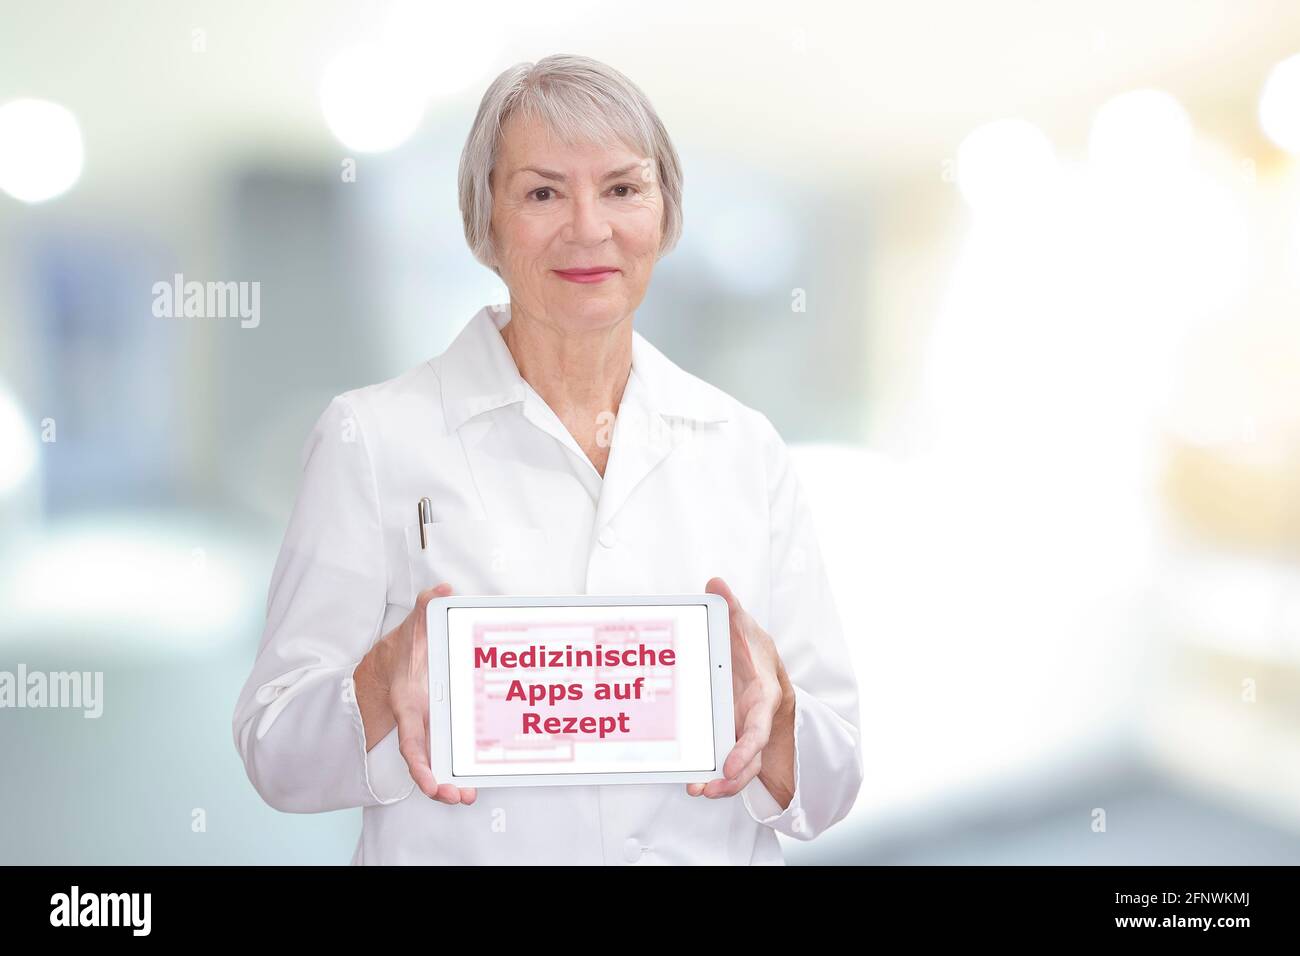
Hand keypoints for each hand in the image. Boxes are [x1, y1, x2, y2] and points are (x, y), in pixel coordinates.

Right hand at [356, 582, 476, 805]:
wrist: (391, 661)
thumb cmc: (405, 647)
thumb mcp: (413, 625)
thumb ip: (424, 607)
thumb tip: (441, 589)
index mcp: (408, 703)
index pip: (410, 739)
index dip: (419, 764)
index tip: (429, 784)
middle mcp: (416, 721)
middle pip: (423, 759)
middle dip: (436, 783)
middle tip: (457, 797)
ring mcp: (427, 728)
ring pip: (435, 761)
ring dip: (448, 782)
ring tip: (467, 797)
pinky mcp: (440, 728)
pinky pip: (447, 752)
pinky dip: (457, 767)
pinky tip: (474, 780)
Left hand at [687, 577, 794, 802]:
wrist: (761, 665)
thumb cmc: (752, 651)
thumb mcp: (745, 628)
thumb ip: (732, 609)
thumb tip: (716, 583)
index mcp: (761, 698)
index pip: (757, 729)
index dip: (746, 748)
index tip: (731, 763)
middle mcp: (753, 721)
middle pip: (748, 759)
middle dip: (730, 777)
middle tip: (706, 788)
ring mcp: (740, 732)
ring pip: (738, 768)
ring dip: (721, 783)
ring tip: (698, 790)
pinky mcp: (726, 737)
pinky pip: (723, 761)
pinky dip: (711, 774)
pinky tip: (692, 780)